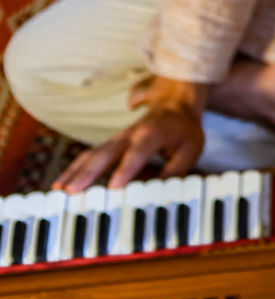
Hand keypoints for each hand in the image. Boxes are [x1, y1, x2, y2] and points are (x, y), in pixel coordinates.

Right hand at [53, 77, 208, 192]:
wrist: (174, 105)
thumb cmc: (183, 130)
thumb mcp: (191, 149)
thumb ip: (175, 171)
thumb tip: (159, 193)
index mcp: (153, 133)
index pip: (138, 152)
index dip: (126, 169)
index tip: (115, 187)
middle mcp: (130, 135)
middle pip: (105, 154)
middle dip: (88, 173)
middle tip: (72, 192)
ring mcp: (117, 139)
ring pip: (91, 155)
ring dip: (74, 172)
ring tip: (59, 191)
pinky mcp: (110, 145)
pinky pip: (89, 157)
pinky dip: (74, 170)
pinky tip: (60, 185)